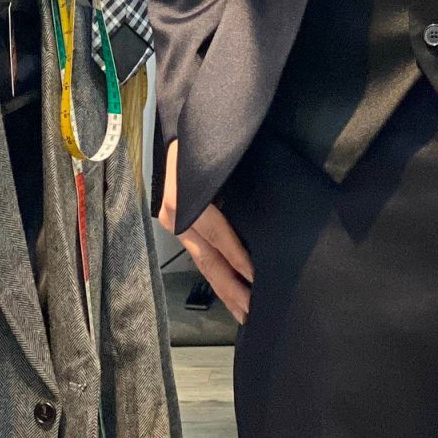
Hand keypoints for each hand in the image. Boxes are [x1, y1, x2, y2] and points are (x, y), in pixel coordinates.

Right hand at [157, 138, 255, 324]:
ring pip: (204, 263)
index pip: (215, 233)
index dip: (237, 255)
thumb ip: (225, 177)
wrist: (178, 125)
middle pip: (208, 258)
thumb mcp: (214, 154)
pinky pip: (202, 254)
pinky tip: (233, 290)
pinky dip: (218, 274)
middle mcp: (177, 216)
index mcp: (184, 198)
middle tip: (253, 312)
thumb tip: (260, 198)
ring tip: (244, 311)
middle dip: (231, 288)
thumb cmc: (201, 137)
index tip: (257, 276)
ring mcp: (176, 223)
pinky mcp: (181, 226)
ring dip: (225, 288)